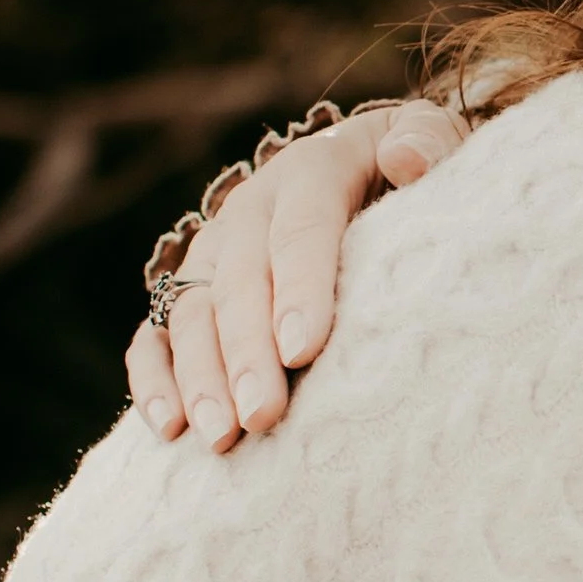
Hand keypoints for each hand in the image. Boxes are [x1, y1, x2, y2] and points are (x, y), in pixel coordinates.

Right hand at [127, 98, 461, 451]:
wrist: (363, 170)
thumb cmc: (408, 173)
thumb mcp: (429, 143)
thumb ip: (425, 145)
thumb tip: (406, 162)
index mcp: (309, 173)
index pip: (300, 231)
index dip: (299, 289)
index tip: (302, 351)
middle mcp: (248, 211)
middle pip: (238, 283)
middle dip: (246, 354)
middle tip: (262, 416)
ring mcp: (213, 252)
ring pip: (191, 314)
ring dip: (200, 378)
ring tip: (220, 438)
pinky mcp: (190, 291)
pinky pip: (155, 335)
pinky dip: (153, 379)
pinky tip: (169, 428)